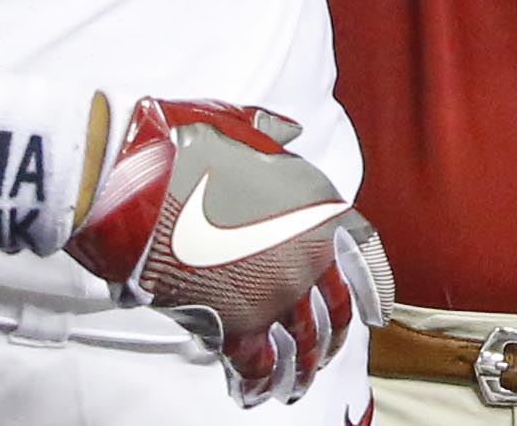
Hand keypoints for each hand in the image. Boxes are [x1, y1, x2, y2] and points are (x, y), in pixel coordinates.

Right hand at [66, 97, 389, 402]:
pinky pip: (258, 365)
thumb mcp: (242, 124)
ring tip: (294, 385)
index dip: (373, 288)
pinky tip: (255, 392)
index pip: (365, 255)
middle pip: (334, 310)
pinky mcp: (237, 322)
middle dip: (331, 337)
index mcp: (317, 206)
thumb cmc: (183, 149)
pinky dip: (258, 383)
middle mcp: (307, 254)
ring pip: (303, 346)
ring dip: (302, 370)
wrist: (140, 184)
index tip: (377, 311)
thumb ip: (272, 134)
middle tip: (325, 353)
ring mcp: (276, 292)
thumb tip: (289, 132)